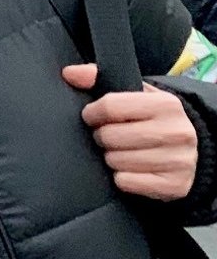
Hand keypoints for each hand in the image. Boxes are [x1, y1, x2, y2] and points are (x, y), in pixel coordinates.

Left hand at [63, 64, 197, 200]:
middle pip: (110, 136)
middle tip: (109, 137)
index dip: (92, 113)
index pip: (110, 106)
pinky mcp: (175, 185)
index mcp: (165, 104)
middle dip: (102, 138)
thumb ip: (98, 79)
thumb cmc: (151, 120)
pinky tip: (132, 170)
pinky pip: (126, 182)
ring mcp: (178, 160)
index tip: (92, 117)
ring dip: (112, 158)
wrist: (189, 152)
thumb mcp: (134, 95)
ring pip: (116, 161)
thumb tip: (70, 73)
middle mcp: (176, 131)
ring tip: (122, 152)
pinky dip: (122, 178)